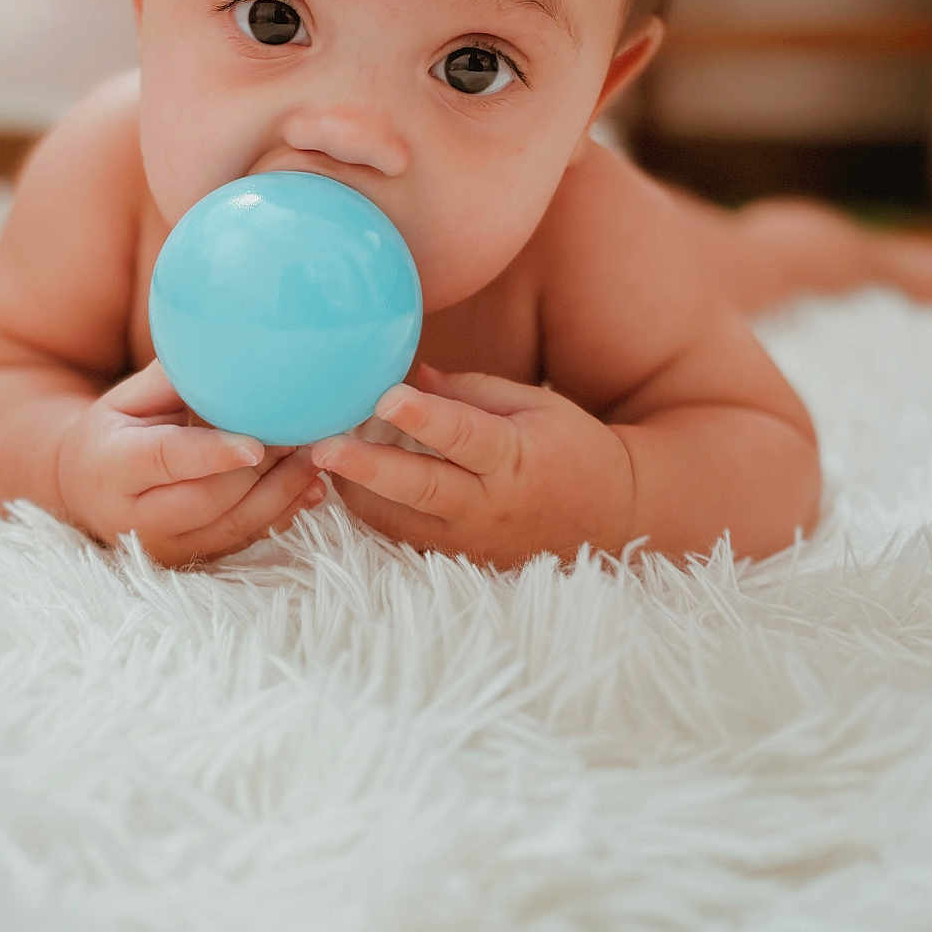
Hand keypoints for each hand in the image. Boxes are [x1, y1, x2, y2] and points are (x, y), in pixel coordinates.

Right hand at [57, 359, 326, 567]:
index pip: (167, 459)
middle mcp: (134, 518)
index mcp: (112, 467)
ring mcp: (164, 547)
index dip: (213, 452)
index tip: (256, 442)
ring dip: (283, 492)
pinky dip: (284, 513)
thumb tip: (230, 343)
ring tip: (317, 455)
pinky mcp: (192, 559)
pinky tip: (314, 486)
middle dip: (262, 470)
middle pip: (208, 499)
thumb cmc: (117, 429)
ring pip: (234, 526)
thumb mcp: (130, 398)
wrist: (86, 488)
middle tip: (303, 434)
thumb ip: (175, 379)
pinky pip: (246, 540)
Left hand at [310, 363, 635, 568]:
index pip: (466, 436)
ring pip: (400, 519)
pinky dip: (372, 508)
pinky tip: (345, 479)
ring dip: (357, 488)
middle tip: (323, 447)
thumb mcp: (534, 406)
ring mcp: (470, 539)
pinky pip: (403, 534)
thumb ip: (469, 390)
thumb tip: (406, 373)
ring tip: (319, 456)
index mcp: (517, 458)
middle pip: (421, 488)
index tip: (387, 396)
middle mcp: (490, 505)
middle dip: (368, 468)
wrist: (611, 518)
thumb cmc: (570, 448)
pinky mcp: (457, 558)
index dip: (426, 417)